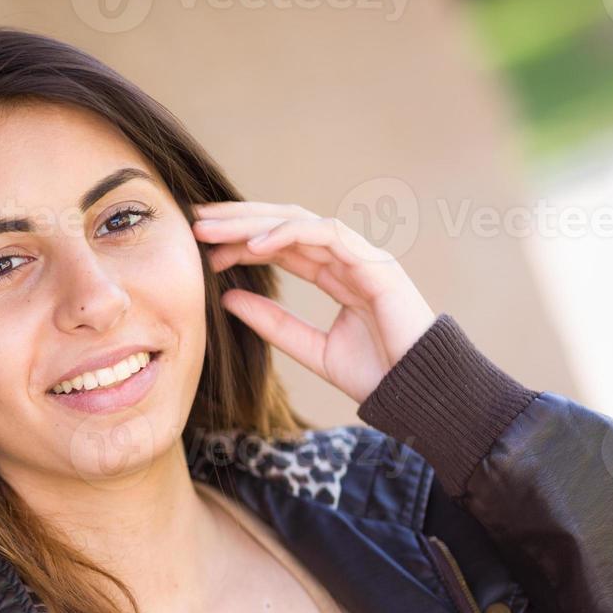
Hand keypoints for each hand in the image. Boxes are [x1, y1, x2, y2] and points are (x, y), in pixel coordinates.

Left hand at [191, 201, 438, 404]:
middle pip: (284, 224)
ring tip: (210, 230)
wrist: (419, 393)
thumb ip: (273, 324)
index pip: (280, 244)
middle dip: (237, 220)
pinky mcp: (376, 263)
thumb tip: (228, 299)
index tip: (199, 245)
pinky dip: (288, 235)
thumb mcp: (311, 349)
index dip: (239, 240)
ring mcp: (363, 256)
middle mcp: (348, 257)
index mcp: (335, 274)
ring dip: (251, 223)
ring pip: (299, 222)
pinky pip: (327, 234)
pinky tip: (252, 246)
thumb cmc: (377, 374)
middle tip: (193, 221)